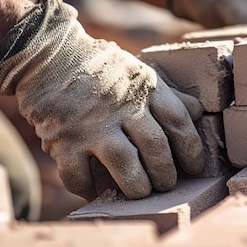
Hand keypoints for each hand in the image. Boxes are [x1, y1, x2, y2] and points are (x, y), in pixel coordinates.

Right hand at [0, 0, 204, 200]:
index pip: (178, 120)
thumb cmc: (101, 66)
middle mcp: (122, 106)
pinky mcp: (64, 140)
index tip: (195, 166)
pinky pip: (79, 175)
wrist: (48, 55)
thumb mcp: (140, 71)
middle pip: (155, 147)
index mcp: (144, 88)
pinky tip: (96, 191)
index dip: (191, 148)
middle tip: (167, 183)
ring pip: (125, 164)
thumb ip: (168, 93)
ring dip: (137, 186)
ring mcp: (92, 125)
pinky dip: (88, 189)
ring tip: (141, 191)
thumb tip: (198, 111)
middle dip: (166, 173)